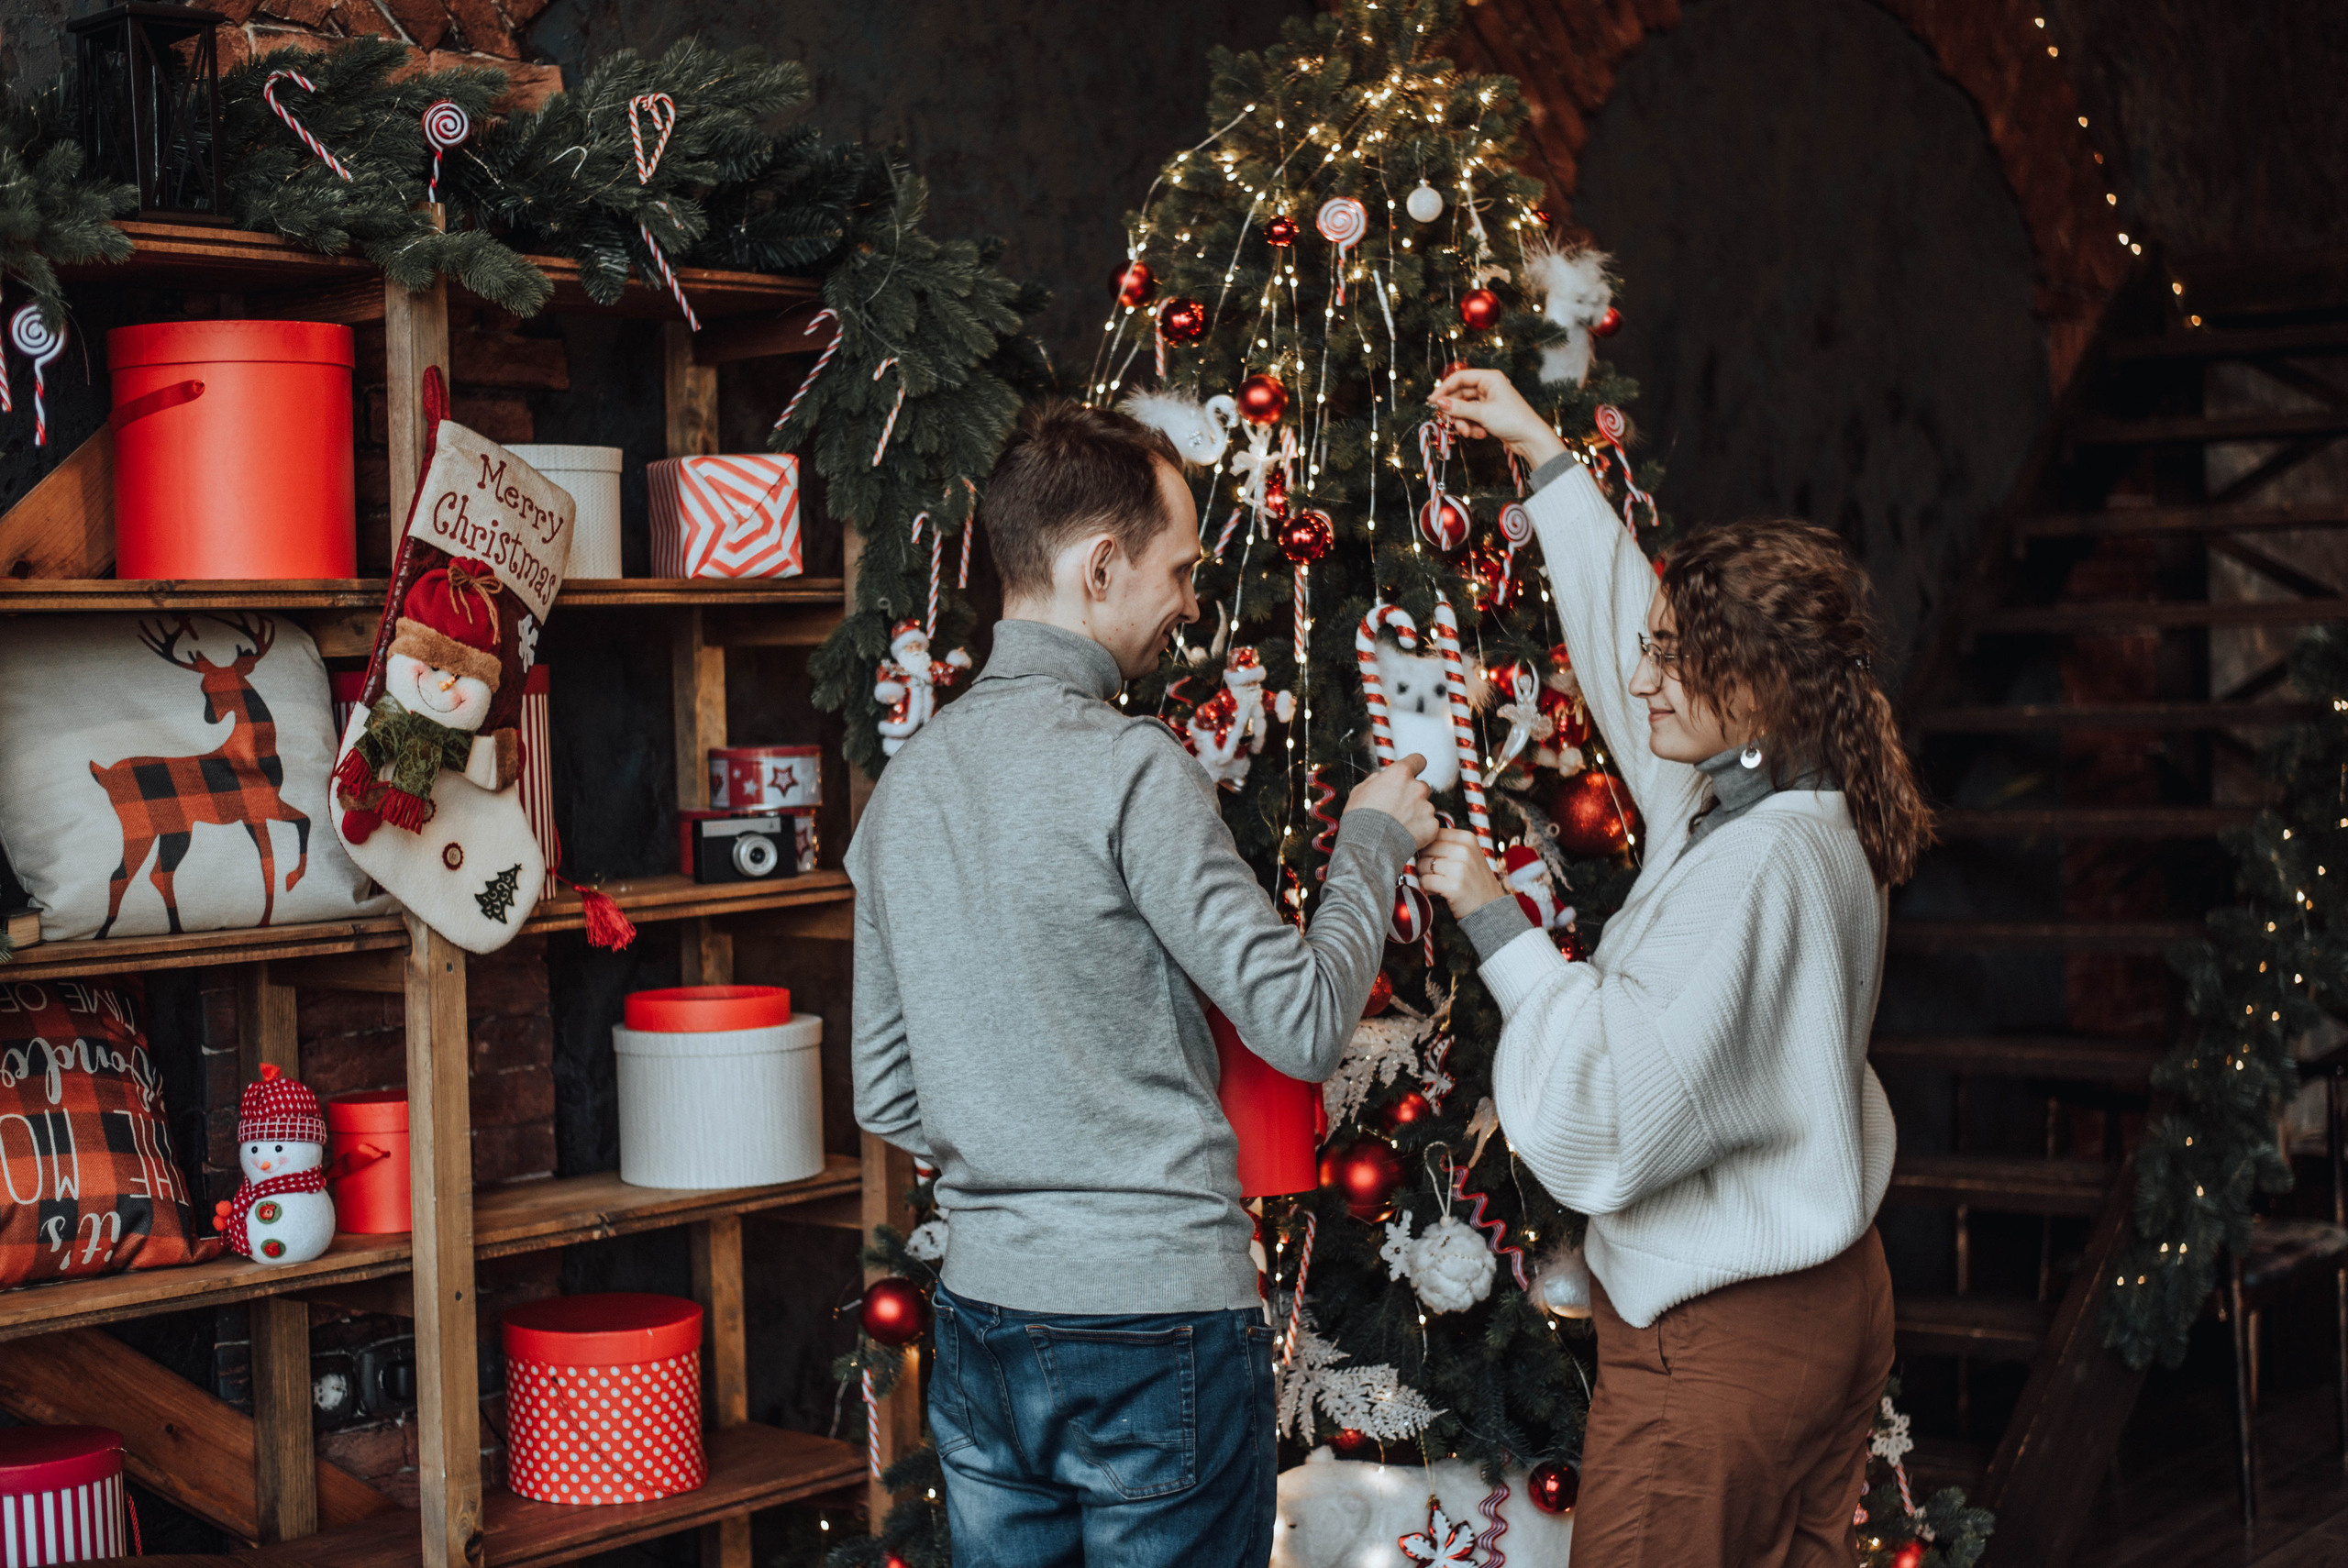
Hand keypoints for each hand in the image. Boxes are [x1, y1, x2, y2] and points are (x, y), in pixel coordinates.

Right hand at [1346, 755, 1438, 849]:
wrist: (1369, 846)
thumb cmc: (1360, 818)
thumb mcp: (1359, 791)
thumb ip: (1376, 779)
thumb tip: (1382, 777)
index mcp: (1400, 774)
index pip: (1418, 760)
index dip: (1414, 766)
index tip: (1412, 772)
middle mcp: (1418, 787)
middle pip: (1421, 787)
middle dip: (1412, 796)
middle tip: (1397, 809)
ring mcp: (1427, 807)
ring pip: (1425, 808)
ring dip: (1415, 814)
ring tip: (1398, 827)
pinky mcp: (1432, 826)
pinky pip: (1428, 825)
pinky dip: (1420, 830)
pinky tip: (1405, 836)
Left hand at [1416, 829, 1510, 918]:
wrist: (1490, 907)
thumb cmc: (1473, 880)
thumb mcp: (1467, 854)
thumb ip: (1447, 844)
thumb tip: (1417, 840)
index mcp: (1467, 838)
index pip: (1432, 835)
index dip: (1428, 848)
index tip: (1438, 860)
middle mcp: (1464, 850)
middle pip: (1425, 849)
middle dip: (1426, 863)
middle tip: (1439, 874)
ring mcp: (1460, 868)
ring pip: (1422, 865)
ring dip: (1426, 876)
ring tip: (1441, 882)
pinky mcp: (1453, 886)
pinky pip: (1425, 881)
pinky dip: (1428, 888)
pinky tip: (1440, 891)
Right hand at [1431, 368, 1567, 468]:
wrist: (1530, 439)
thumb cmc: (1513, 420)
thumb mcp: (1482, 413)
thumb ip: (1459, 408)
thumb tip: (1439, 402)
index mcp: (1489, 378)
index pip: (1459, 378)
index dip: (1444, 389)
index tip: (1432, 402)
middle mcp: (1488, 387)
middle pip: (1460, 395)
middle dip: (1456, 412)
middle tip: (1449, 423)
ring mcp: (1489, 401)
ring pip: (1465, 409)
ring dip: (1464, 423)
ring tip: (1470, 433)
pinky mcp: (1489, 413)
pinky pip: (1472, 417)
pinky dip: (1472, 427)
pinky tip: (1480, 434)